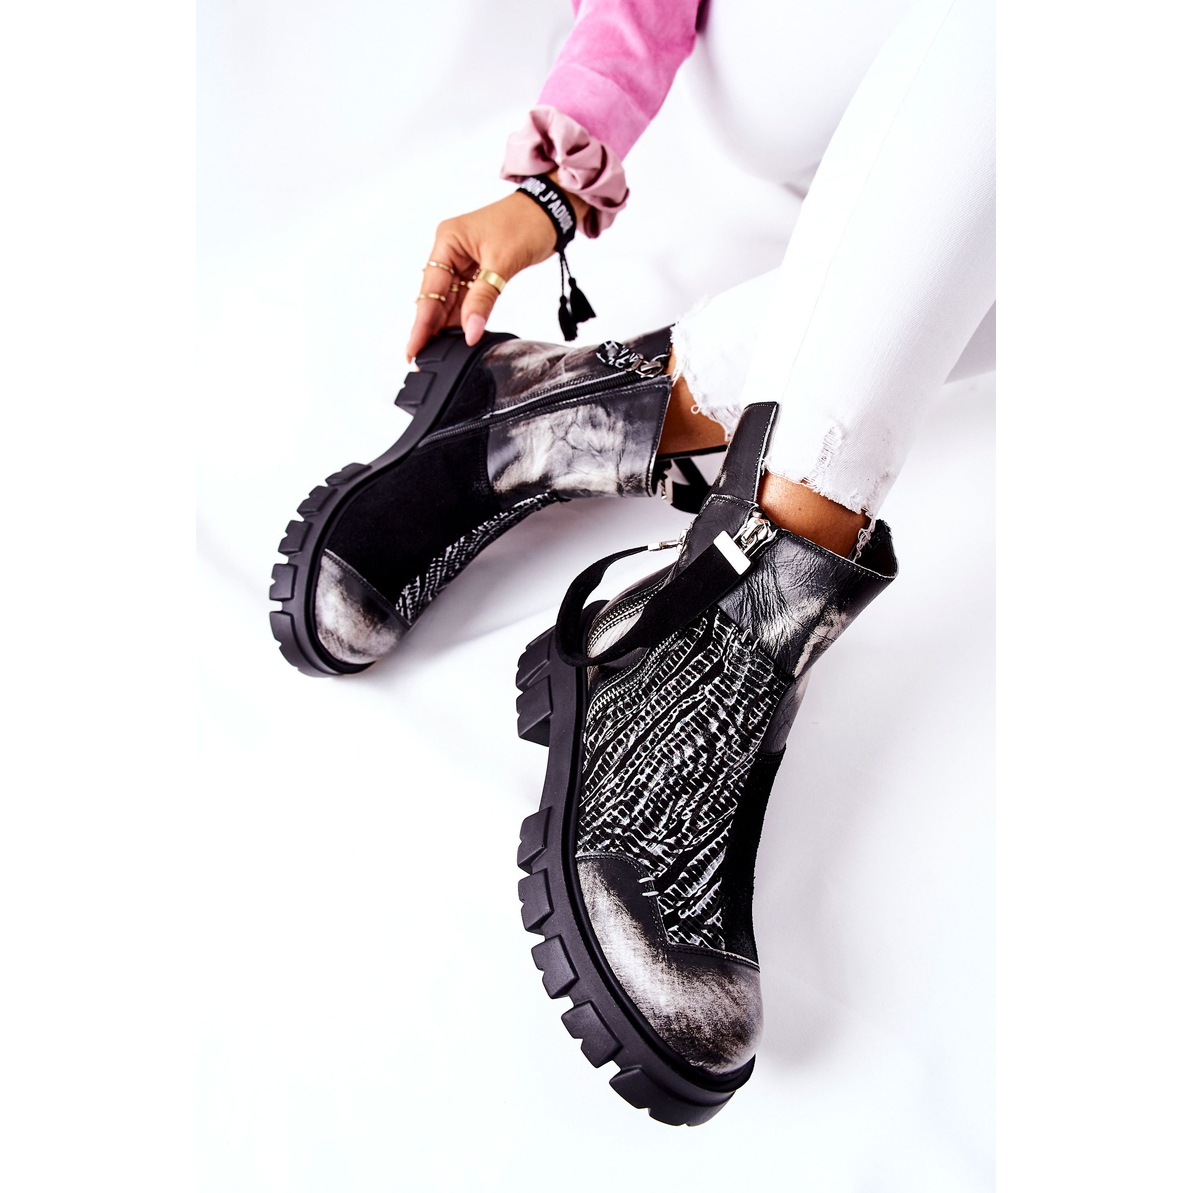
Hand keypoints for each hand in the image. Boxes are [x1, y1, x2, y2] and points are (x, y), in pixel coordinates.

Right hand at [406, 176, 589, 361]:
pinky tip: (460, 334)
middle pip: (436, 297)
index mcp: (447, 240)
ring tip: (439, 351)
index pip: (429, 289)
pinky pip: (466, 297)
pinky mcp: (478, 269)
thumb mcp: (501, 262)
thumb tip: (470, 331)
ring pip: (450, 300)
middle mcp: (450, 250)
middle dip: (430, 328)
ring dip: (447, 325)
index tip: (414, 347)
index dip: (422, 322)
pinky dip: (465, 315)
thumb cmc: (525, 222)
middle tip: (422, 357)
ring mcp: (463, 261)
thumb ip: (483, 299)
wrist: (550, 211)